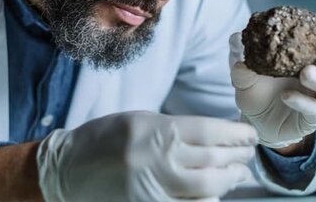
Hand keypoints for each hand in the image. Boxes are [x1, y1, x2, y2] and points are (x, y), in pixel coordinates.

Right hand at [36, 111, 257, 200]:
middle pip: (212, 159)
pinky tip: (218, 195)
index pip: (208, 131)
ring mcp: (152, 187)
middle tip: (250, 155)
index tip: (249, 135)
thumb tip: (214, 138)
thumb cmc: (103, 140)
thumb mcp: (140, 122)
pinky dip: (208, 201)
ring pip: (206, 185)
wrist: (65, 170)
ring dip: (229, 179)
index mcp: (155, 130)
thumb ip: (176, 130)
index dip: (235, 134)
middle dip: (238, 157)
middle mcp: (156, 158)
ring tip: (240, 173)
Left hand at [230, 17, 315, 148]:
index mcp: (314, 57)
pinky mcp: (313, 118)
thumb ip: (242, 56)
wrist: (255, 121)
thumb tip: (236, 39)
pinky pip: (315, 111)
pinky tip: (287, 96)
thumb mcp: (246, 72)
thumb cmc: (258, 89)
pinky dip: (302, 102)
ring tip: (306, 74)